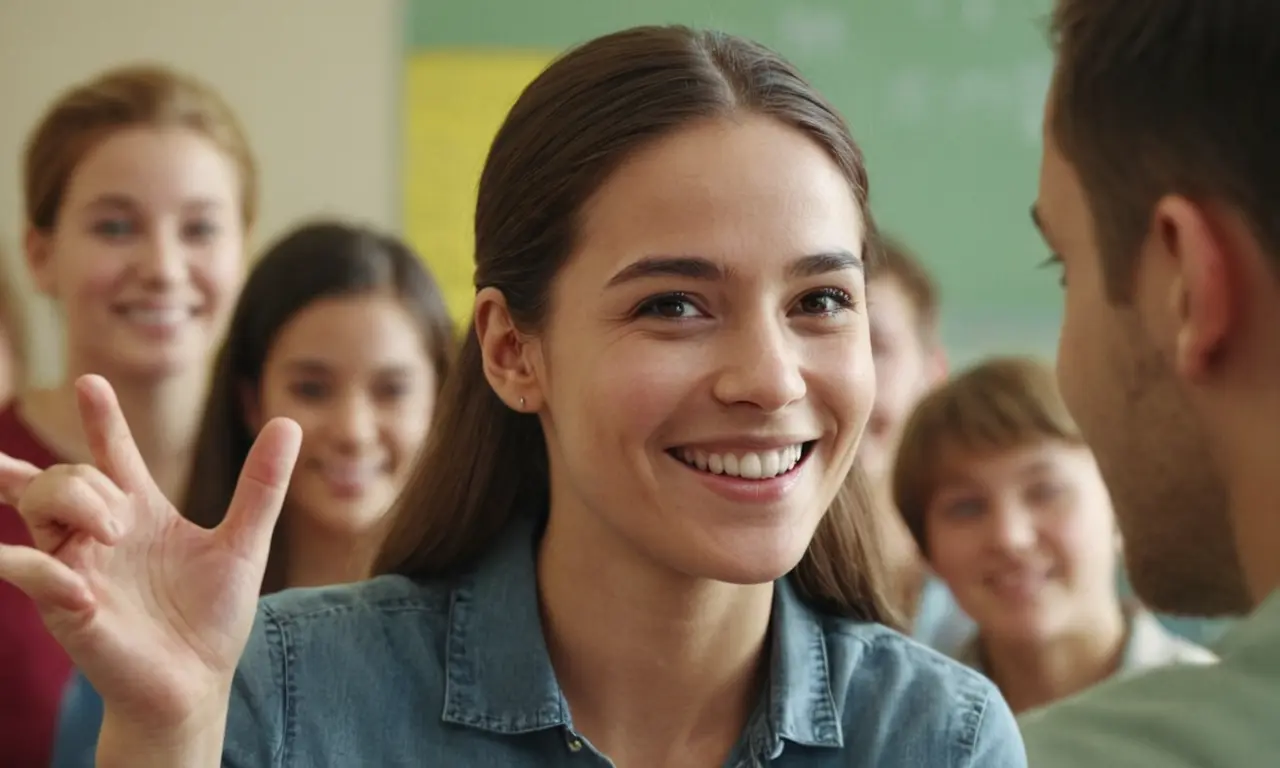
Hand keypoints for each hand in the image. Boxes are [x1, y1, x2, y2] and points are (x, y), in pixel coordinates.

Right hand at [0, 374, 300, 730]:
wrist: (196, 682)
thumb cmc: (212, 618)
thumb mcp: (245, 543)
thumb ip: (262, 486)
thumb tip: (290, 422)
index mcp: (139, 513)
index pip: (110, 454)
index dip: (101, 419)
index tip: (89, 382)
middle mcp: (100, 533)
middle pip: (64, 474)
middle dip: (84, 477)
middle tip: (122, 518)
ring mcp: (76, 565)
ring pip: (40, 502)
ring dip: (72, 504)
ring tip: (112, 535)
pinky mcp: (62, 605)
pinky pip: (26, 568)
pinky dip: (43, 569)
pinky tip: (84, 591)